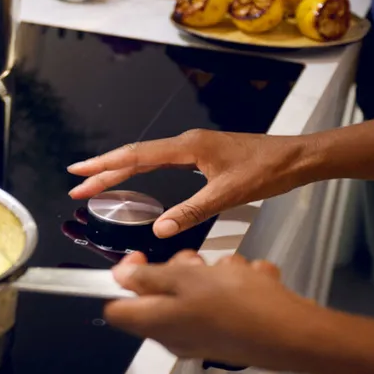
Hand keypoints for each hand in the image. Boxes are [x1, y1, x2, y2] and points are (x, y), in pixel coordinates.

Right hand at [67, 130, 309, 237]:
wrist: (296, 158)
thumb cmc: (267, 170)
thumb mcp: (228, 195)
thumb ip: (191, 212)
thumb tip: (159, 230)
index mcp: (188, 147)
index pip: (136, 156)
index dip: (105, 166)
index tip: (80, 173)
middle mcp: (186, 143)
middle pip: (135, 156)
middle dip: (104, 171)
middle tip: (77, 184)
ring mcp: (193, 148)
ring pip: (146, 158)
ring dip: (120, 171)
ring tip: (96, 183)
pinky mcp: (201, 155)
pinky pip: (160, 161)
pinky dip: (140, 171)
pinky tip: (134, 179)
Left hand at [104, 251, 316, 368]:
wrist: (295, 336)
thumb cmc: (237, 305)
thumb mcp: (186, 279)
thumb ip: (149, 277)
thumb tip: (119, 277)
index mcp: (157, 324)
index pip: (116, 308)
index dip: (123, 279)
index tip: (143, 257)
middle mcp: (176, 335)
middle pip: (161, 295)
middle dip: (180, 269)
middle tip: (199, 262)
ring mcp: (205, 335)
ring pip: (200, 291)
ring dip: (216, 273)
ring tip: (236, 272)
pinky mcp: (232, 333)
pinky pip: (228, 300)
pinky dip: (241, 286)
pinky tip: (256, 283)